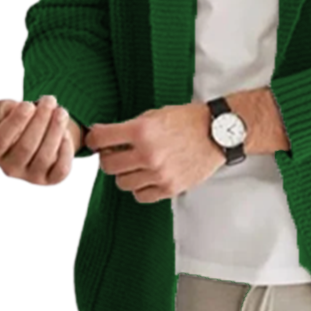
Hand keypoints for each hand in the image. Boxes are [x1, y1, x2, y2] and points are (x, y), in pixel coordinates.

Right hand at [0, 95, 75, 184]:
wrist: (42, 135)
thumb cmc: (23, 121)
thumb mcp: (9, 111)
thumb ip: (4, 108)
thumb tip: (11, 109)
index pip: (0, 141)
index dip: (15, 122)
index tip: (28, 104)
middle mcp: (9, 168)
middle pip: (25, 147)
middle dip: (40, 121)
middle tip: (50, 100)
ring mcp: (31, 177)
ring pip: (44, 157)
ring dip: (55, 131)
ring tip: (61, 112)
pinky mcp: (50, 179)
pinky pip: (60, 168)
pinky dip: (65, 150)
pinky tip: (66, 134)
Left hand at [84, 102, 225, 202]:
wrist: (217, 133)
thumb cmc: (188, 121)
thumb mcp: (155, 115)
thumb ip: (130, 127)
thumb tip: (105, 138)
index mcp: (142, 130)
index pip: (100, 139)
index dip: (94, 139)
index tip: (96, 140)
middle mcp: (148, 153)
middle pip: (107, 165)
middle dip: (108, 157)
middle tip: (117, 152)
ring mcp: (158, 173)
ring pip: (122, 182)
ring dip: (125, 174)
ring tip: (136, 164)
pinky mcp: (169, 188)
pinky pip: (140, 195)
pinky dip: (140, 187)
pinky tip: (147, 176)